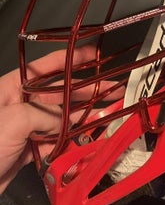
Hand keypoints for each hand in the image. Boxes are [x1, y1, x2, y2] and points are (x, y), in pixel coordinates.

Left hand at [0, 46, 94, 193]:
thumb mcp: (15, 120)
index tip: (95, 54)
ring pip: (60, 118)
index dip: (73, 59)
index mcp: (13, 87)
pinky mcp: (26, 149)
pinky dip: (70, 140)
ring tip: (106, 115)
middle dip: (86, 91)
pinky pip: (54, 140)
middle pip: (60, 93)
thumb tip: (70, 120)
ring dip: (82, 118)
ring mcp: (24, 127)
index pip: (47, 67)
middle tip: (112, 90)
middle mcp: (20, 103)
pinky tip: (85, 139)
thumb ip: (47, 114)